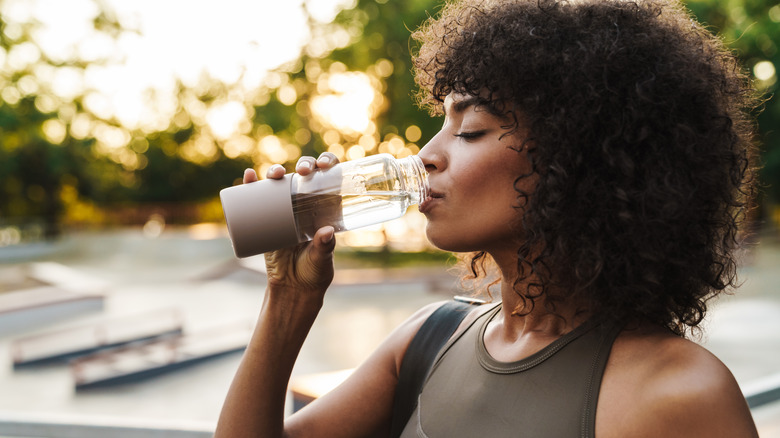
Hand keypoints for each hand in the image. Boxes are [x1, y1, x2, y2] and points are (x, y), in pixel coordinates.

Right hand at [243, 153, 339, 298]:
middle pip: (305, 174)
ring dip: (276, 171)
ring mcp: (285, 210)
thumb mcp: (322, 260)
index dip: (327, 163)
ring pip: (281, 182)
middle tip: (303, 172)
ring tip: (274, 174)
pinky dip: (251, 185)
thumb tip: (326, 232)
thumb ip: (325, 248)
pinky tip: (249, 176)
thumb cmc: (314, 272)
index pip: (330, 178)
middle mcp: (307, 204)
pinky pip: (257, 198)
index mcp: (326, 208)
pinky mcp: (266, 219)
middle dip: (304, 164)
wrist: (292, 288)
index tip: (323, 164)